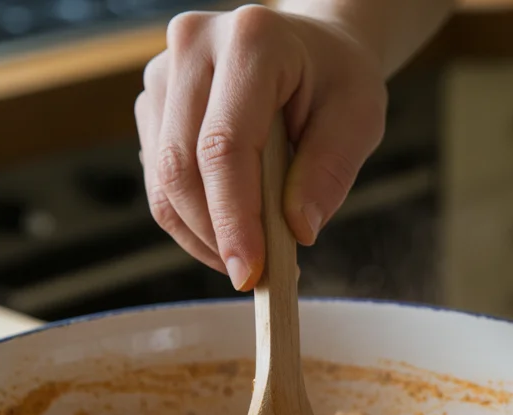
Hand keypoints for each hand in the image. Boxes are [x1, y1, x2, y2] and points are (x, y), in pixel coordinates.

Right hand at [135, 5, 387, 288]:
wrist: (311, 51)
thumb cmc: (337, 81)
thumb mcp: (359, 119)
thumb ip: (330, 171)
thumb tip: (298, 231)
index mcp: (251, 39)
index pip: (225, 145)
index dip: (232, 217)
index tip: (248, 272)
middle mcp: (193, 45)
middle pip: (181, 166)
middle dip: (214, 235)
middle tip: (254, 276)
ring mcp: (163, 72)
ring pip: (162, 179)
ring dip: (201, 234)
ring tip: (251, 253)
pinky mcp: (153, 101)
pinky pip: (158, 179)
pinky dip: (192, 218)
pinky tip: (230, 227)